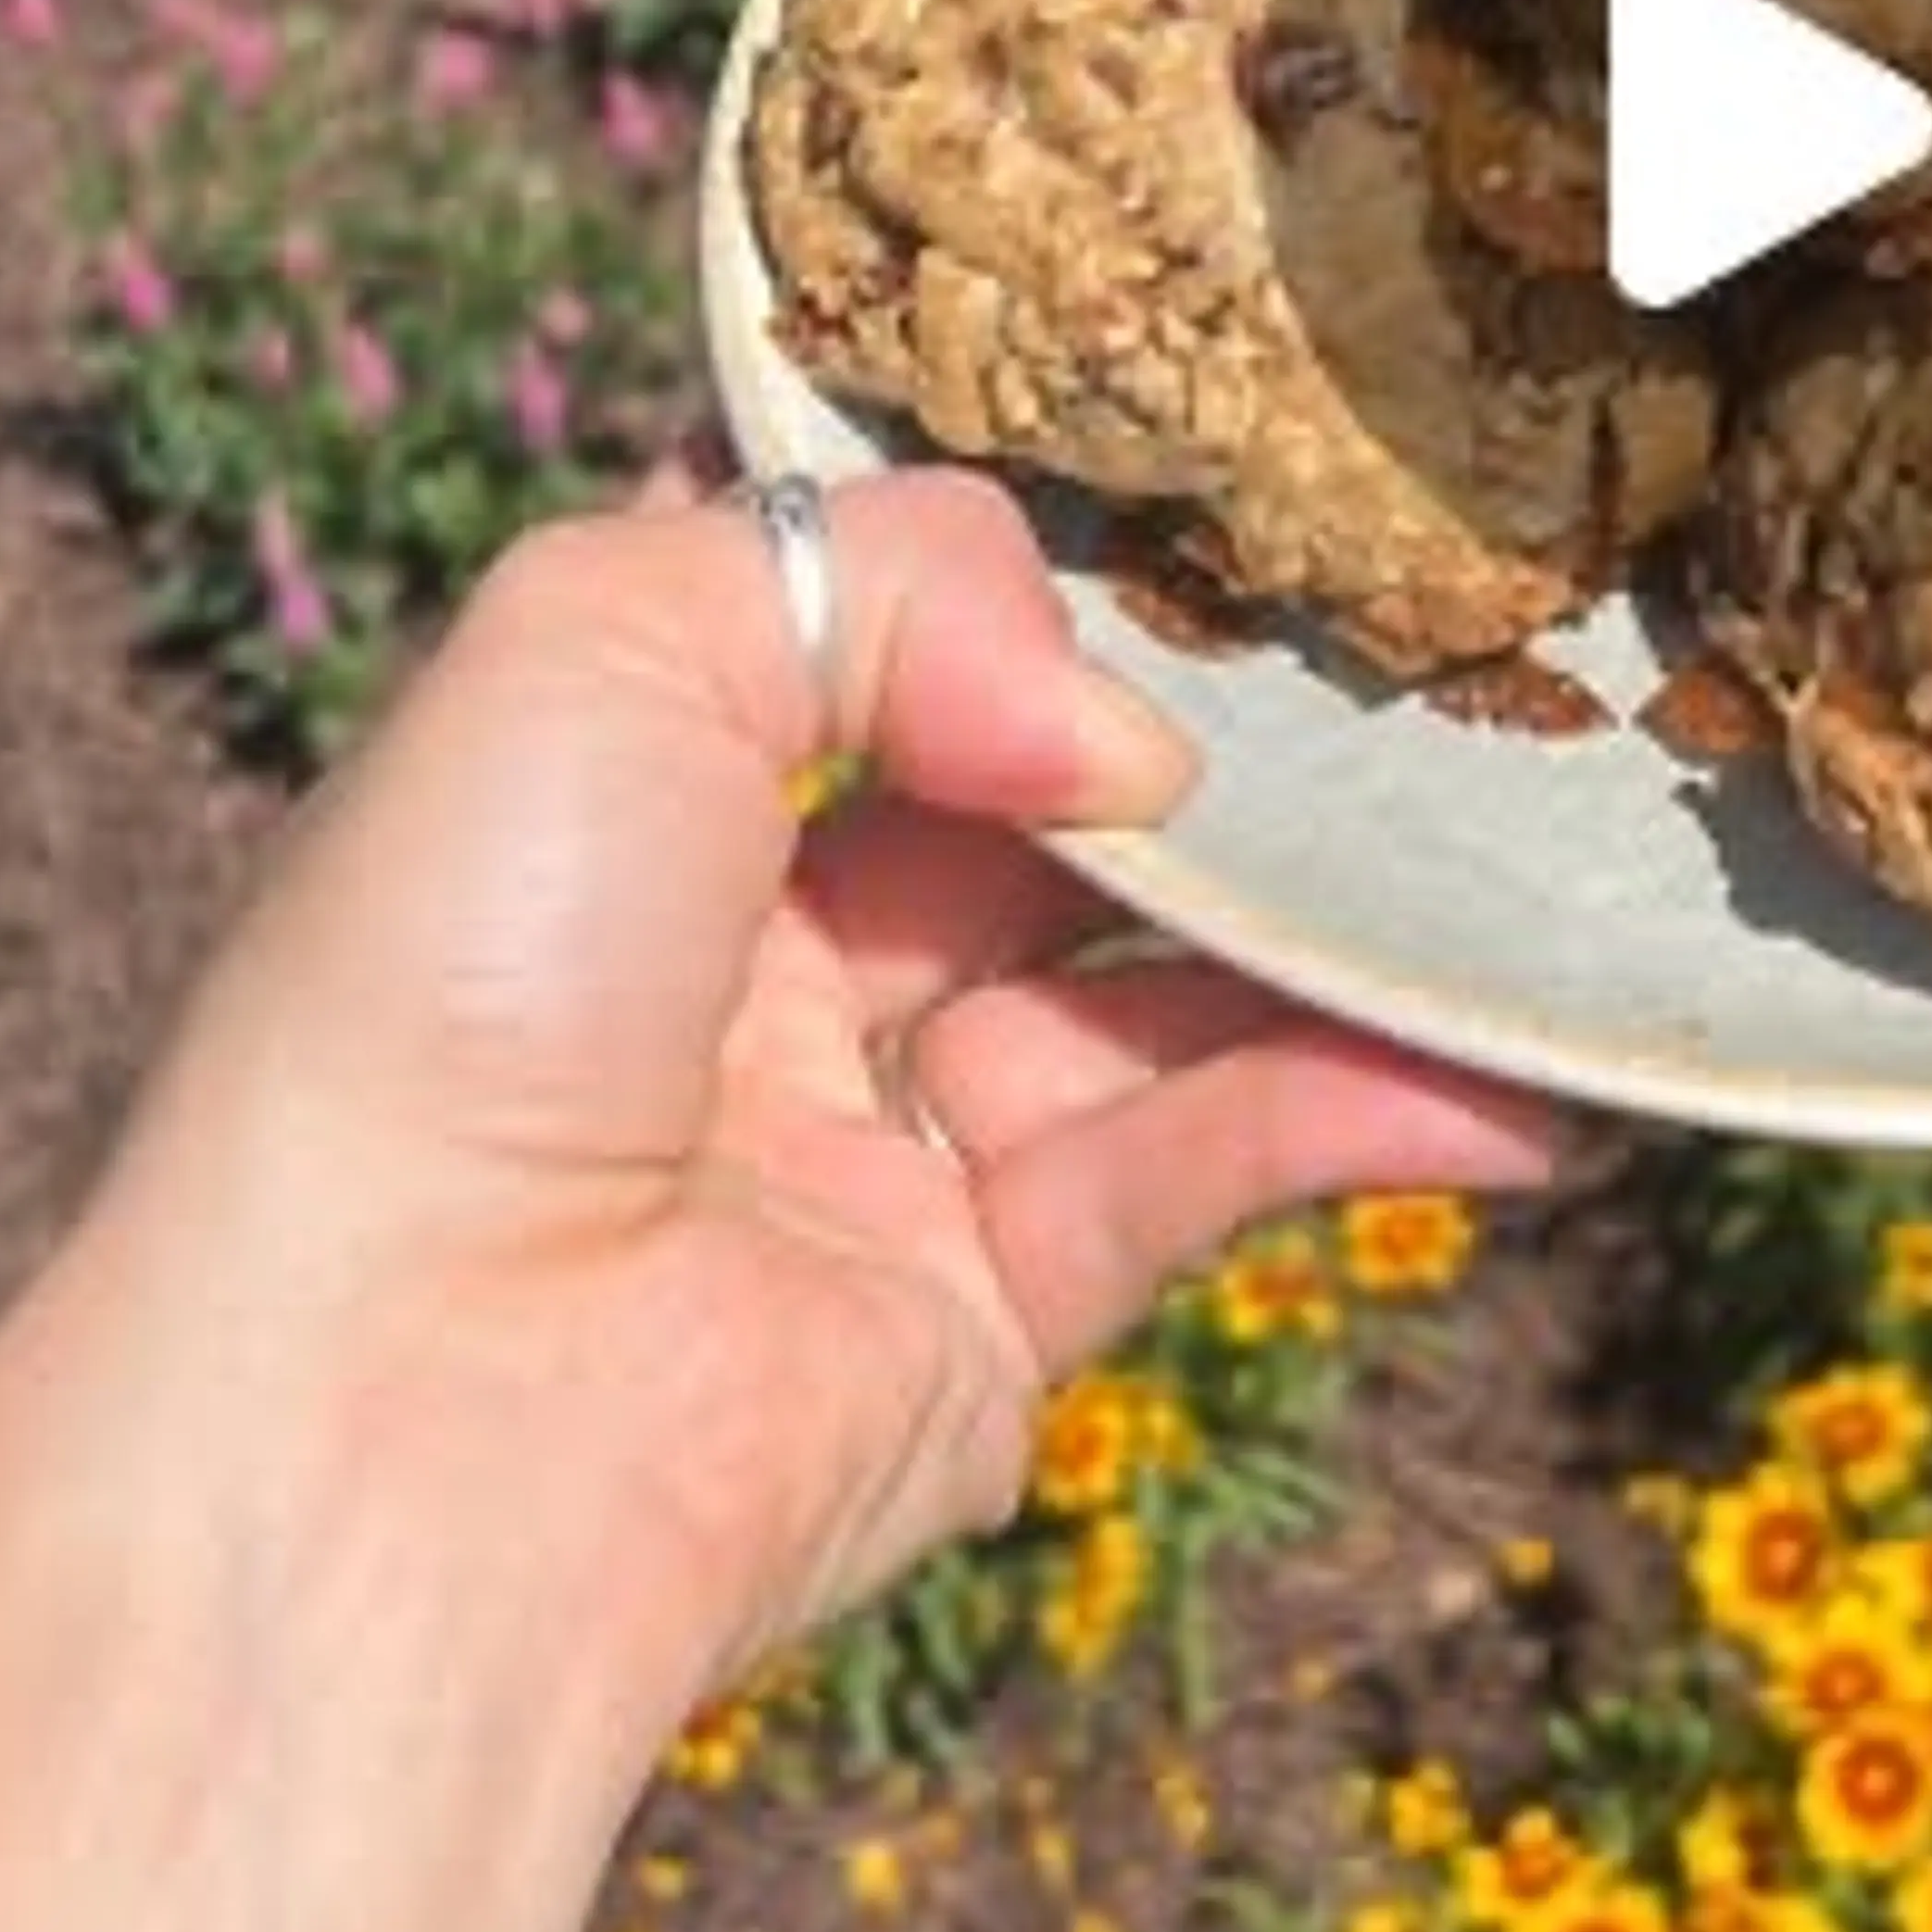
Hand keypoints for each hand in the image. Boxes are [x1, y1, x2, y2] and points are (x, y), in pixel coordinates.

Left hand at [73, 464, 1569, 1729]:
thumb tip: (1117, 740)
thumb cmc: (451, 983)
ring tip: (1523, 876)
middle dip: (1217, 761)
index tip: (1222, 533)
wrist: (408, 1398)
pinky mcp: (982, 1319)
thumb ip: (882, 580)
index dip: (1032, 600)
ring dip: (1336, 943)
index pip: (868, 650)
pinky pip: (1204, 1173)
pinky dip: (1367, 1114)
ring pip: (1154, 1000)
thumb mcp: (601, 637)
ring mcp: (870, 1152)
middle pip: (1041, 824)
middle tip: (1415, 680)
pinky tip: (1512, 1082)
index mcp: (627, 796)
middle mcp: (748, 968)